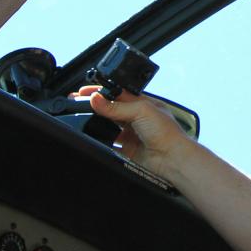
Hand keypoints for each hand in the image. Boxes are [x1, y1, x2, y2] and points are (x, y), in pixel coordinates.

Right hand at [76, 86, 192, 181]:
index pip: (117, 94)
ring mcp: (131, 134)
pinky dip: (101, 141)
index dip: (101, 92)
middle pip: (111, 109)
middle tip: (77, 103)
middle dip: (95, 106)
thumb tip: (96, 99)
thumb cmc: (167, 132)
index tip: (84, 92)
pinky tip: (93, 136)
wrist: (172, 159)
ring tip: (82, 118)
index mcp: (143, 103)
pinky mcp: (127, 149)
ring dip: (97, 123)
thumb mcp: (142, 111)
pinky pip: (109, 144)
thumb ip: (117, 107)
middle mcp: (137, 118)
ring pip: (109, 126)